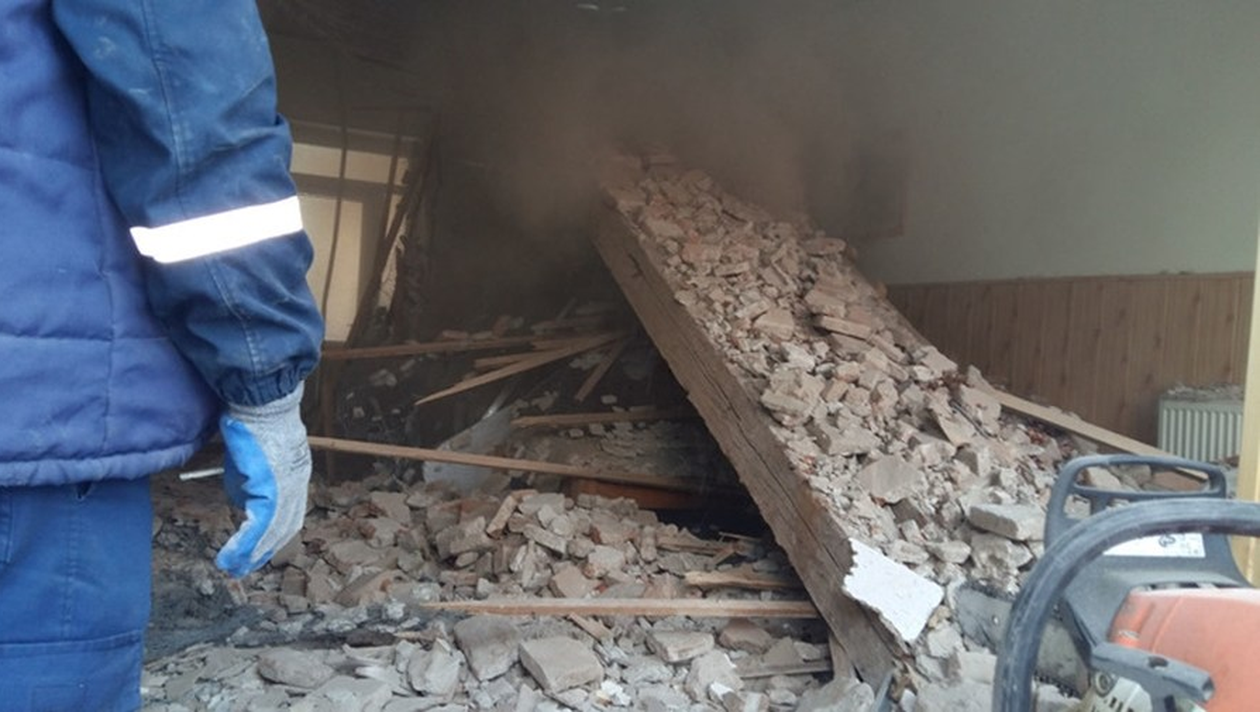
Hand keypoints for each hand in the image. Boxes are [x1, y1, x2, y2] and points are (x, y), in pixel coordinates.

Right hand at [215, 384, 310, 576]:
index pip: (290, 513)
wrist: (261, 404)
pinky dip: (245, 544)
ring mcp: (288, 488)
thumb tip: (244, 499)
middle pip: (285, 527)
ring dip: (251, 553)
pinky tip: (231, 557)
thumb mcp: (253, 457)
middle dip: (264, 550)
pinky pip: (260, 525)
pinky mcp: (272, 490)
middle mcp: (297, 485)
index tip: (261, 549)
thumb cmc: (253, 422)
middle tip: (245, 567)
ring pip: (272, 531)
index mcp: (295, 476)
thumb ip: (250, 480)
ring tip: (233, 568)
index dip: (276, 534)